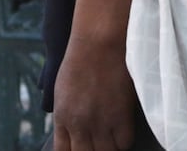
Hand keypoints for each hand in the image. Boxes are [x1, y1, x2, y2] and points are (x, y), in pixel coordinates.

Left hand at [52, 35, 135, 149]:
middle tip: (96, 143)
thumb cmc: (79, 62)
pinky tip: (120, 131)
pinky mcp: (121, 119)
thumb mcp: (63, 91)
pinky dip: (123, 141)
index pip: (63, 150)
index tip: (79, 149)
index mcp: (61, 116)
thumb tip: (73, 133)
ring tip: (108, 138)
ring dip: (108, 148)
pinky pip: (124, 143)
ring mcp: (100, 123)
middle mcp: (78, 124)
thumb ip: (67, 115)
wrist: (97, 46)